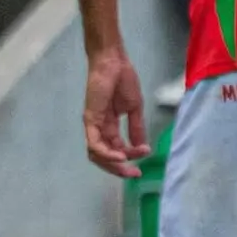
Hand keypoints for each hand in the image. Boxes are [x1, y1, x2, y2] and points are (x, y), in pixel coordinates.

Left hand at [83, 48, 149, 177]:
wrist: (113, 62)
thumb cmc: (123, 80)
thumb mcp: (134, 108)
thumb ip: (136, 128)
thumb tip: (142, 147)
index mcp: (109, 127)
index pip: (116, 150)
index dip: (130, 158)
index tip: (146, 158)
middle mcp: (99, 129)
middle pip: (104, 157)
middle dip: (120, 169)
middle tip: (135, 175)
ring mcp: (93, 125)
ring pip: (97, 154)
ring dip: (113, 164)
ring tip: (129, 165)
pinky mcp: (90, 119)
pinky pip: (94, 143)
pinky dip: (106, 153)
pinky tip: (121, 156)